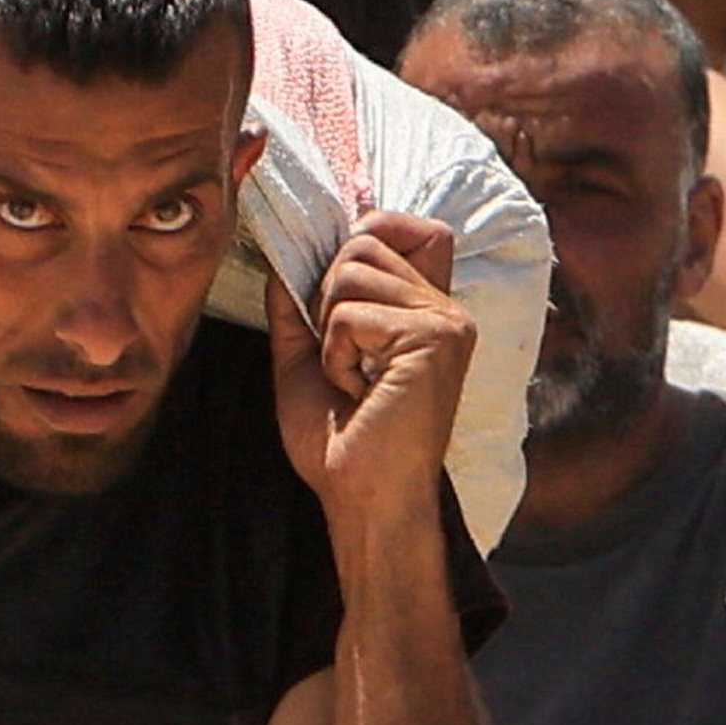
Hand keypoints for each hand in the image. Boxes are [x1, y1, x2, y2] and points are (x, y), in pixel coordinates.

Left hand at [268, 213, 475, 549]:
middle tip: (343, 356)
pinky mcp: (436, 337)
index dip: (369, 233)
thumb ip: (297, 302)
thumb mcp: (305, 356)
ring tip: (352, 378)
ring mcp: (446, 319)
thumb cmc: (338, 441)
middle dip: (327, 294)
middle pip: (364, 239)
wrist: (361, 498)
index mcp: (426, 308)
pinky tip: (359, 391)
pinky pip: (351, 314)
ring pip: (350, 270)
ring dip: (329, 331)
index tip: (337, 289)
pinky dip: (336, 356)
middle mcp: (446, 306)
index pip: (411, 226)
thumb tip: (280, 250)